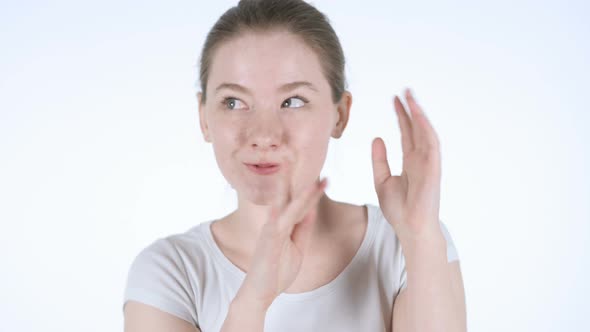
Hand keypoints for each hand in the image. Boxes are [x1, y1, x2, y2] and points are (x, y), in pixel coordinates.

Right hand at [238, 176, 327, 309]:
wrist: (259, 293)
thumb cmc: (276, 271)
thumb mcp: (297, 248)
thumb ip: (302, 230)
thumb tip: (312, 211)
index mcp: (285, 227)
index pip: (302, 207)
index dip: (314, 194)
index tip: (327, 181)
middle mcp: (277, 226)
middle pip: (294, 203)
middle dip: (308, 190)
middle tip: (321, 176)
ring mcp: (271, 234)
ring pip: (284, 210)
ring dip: (291, 194)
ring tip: (297, 178)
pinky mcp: (266, 245)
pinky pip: (272, 228)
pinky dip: (275, 214)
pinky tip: (278, 203)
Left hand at [371, 88, 442, 244]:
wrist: (410, 229)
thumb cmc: (398, 210)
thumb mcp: (381, 181)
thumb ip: (379, 160)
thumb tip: (376, 137)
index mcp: (410, 162)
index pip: (406, 133)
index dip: (401, 116)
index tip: (394, 100)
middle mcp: (421, 159)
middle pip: (416, 129)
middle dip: (410, 109)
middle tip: (403, 91)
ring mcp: (429, 163)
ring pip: (425, 132)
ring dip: (419, 114)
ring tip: (410, 97)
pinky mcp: (433, 169)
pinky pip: (431, 144)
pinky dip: (425, 128)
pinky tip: (418, 115)